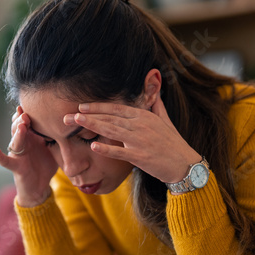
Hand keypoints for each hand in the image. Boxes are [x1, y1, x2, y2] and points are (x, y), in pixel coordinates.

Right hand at [0, 105, 57, 205]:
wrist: (39, 186)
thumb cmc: (45, 165)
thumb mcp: (54, 149)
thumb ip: (59, 137)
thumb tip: (73, 123)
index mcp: (32, 137)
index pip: (29, 122)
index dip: (30, 113)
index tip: (35, 104)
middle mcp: (23, 143)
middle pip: (19, 127)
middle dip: (22, 119)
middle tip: (27, 112)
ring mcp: (18, 154)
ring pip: (14, 140)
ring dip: (17, 132)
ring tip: (21, 126)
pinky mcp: (16, 166)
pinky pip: (5, 161)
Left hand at [65, 94, 200, 184]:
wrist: (184, 164)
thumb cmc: (173, 143)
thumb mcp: (165, 120)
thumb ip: (156, 105)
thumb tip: (155, 90)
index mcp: (144, 116)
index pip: (116, 109)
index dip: (98, 107)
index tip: (82, 106)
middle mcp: (141, 125)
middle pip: (110, 118)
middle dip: (88, 116)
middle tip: (69, 115)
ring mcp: (140, 141)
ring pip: (112, 130)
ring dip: (93, 125)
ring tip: (76, 122)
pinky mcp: (140, 156)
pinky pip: (120, 152)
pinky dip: (107, 148)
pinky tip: (93, 145)